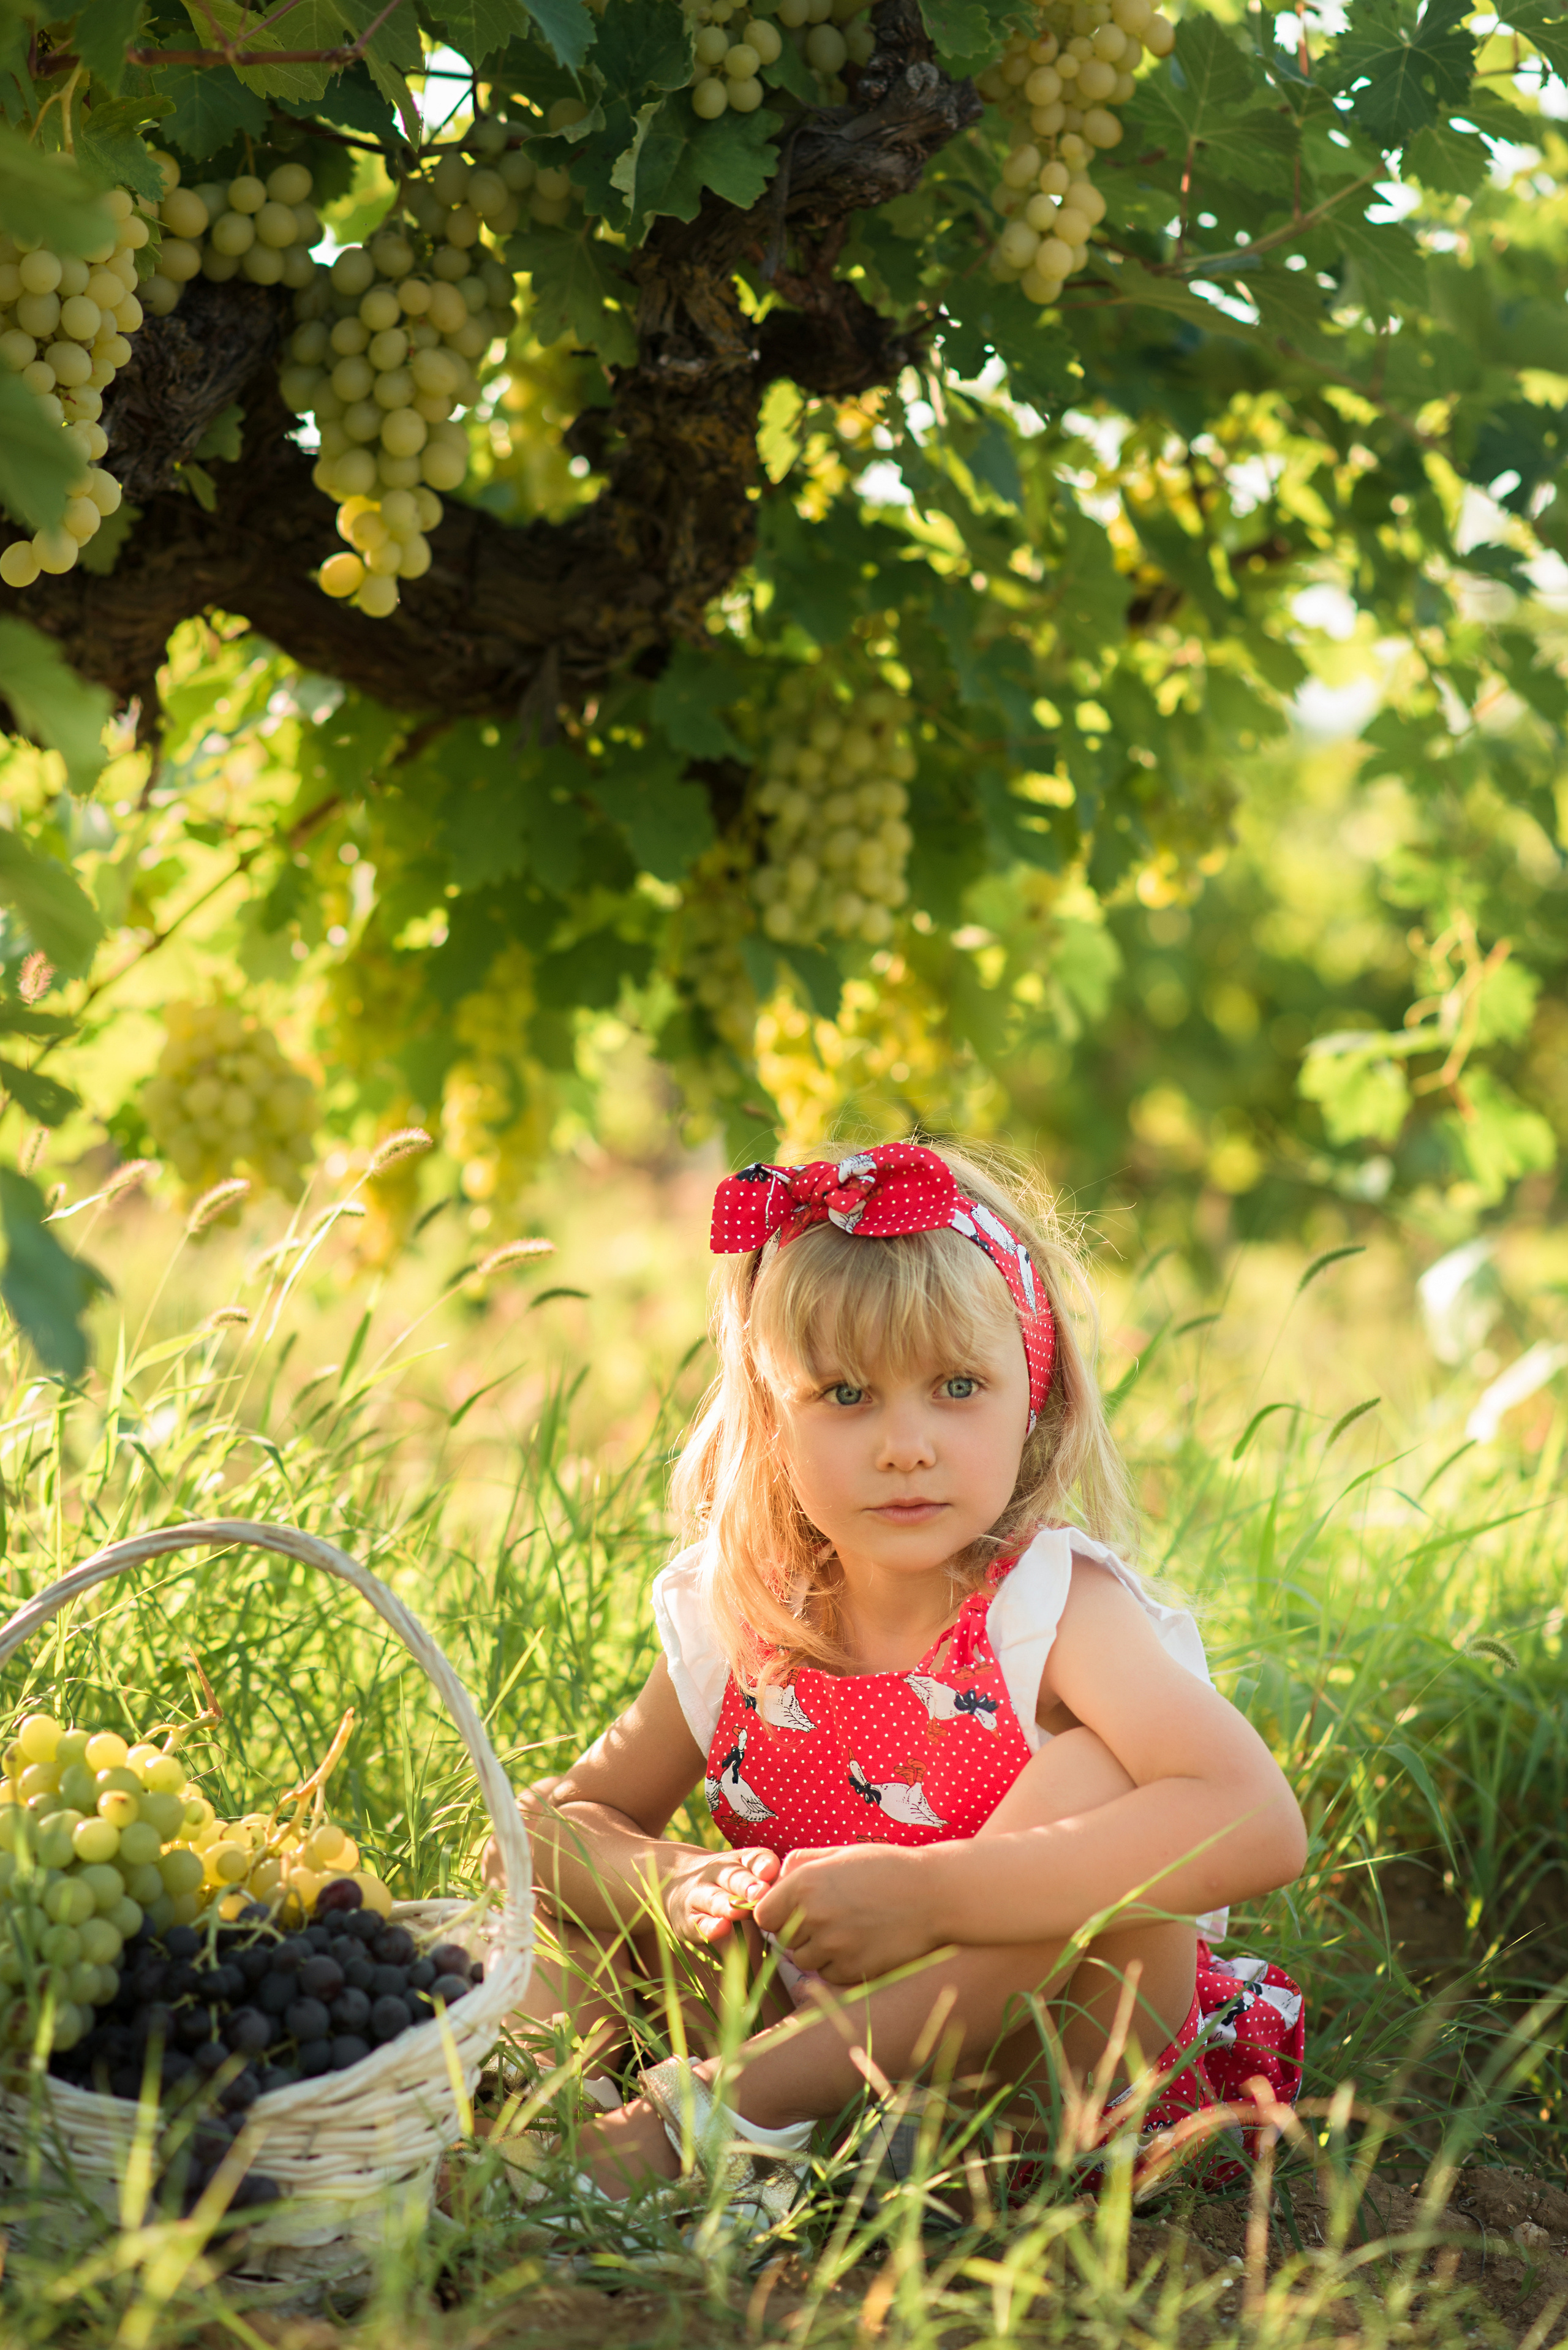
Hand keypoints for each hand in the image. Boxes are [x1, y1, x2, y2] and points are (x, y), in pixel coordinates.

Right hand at [663, 1845, 781, 1946]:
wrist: (673, 1879)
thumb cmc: (727, 1883)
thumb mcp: (744, 1873)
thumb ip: (768, 1882)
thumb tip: (804, 1896)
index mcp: (738, 1861)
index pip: (752, 1858)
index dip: (762, 1864)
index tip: (771, 1870)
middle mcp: (717, 1873)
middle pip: (733, 1877)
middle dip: (747, 1885)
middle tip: (761, 1892)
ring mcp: (700, 1894)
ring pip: (714, 1899)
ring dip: (728, 1905)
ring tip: (739, 1911)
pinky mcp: (687, 1919)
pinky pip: (698, 1923)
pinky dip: (709, 1927)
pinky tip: (719, 1929)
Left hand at [752, 1844, 947, 1983]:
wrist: (935, 1894)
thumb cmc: (887, 1868)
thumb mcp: (841, 1854)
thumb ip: (802, 1862)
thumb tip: (776, 1878)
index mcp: (805, 1883)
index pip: (764, 1916)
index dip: (777, 1915)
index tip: (795, 1911)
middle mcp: (814, 1916)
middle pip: (784, 1941)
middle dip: (800, 1933)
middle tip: (830, 1918)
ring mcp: (834, 1945)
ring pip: (805, 1961)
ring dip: (819, 1951)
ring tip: (848, 1930)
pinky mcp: (854, 1969)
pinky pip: (830, 1975)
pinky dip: (840, 1965)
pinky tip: (863, 1944)